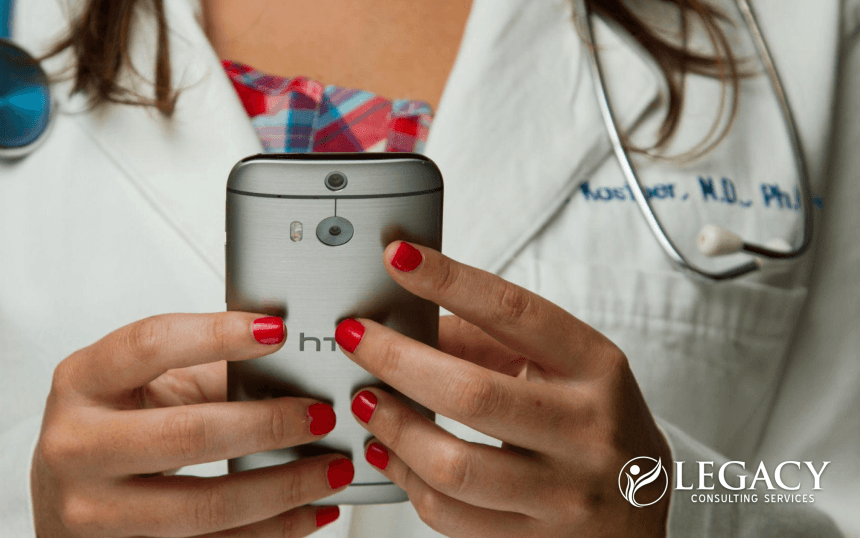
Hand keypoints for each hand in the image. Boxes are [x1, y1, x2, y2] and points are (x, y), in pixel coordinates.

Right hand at [32, 313, 350, 537]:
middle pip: (187, 434)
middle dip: (268, 424)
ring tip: (332, 467)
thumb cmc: (108, 426)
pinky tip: (310, 511)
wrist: (62, 496)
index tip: (277, 332)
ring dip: (284, 487)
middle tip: (321, 414)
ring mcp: (96, 511)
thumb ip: (208, 371)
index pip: (149, 345)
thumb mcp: (141, 385)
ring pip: (205, 505)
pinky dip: (273, 530)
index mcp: (81, 382)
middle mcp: (76, 447)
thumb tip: (290, 366)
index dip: (217, 334)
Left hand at [336, 242, 670, 536]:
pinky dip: (405, 479)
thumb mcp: (561, 367)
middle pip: (472, 394)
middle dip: (396, 360)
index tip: (398, 257)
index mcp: (595, 368)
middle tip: (355, 338)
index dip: (450, 281)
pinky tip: (387, 452)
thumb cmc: (591, 421)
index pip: (515, 313)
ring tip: (365, 401)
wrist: (642, 507)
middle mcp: (588, 430)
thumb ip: (486, 340)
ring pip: (454, 466)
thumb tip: (403, 320)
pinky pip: (450, 515)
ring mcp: (565, 494)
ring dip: (393, 428)